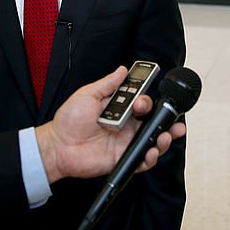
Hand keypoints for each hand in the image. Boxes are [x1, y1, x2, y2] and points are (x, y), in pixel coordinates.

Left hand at [35, 67, 186, 182]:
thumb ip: (108, 84)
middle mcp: (127, 125)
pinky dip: (150, 157)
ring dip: (164, 138)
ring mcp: (126, 142)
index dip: (147, 101)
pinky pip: (142, 160)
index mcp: (121, 109)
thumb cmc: (69, 120)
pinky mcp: (123, 158)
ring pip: (152, 140)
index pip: (142, 103)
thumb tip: (123, 70)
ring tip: (165, 136)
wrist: (57, 146)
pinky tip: (150, 152)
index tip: (143, 102)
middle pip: (154, 122)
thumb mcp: (88, 95)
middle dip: (168, 120)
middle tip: (172, 120)